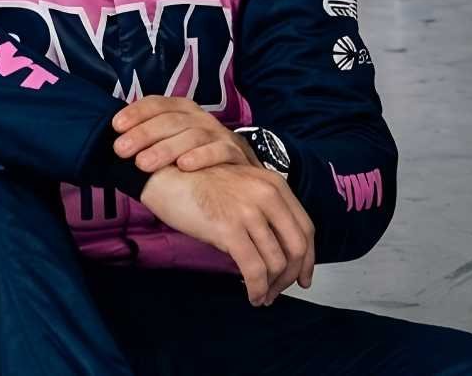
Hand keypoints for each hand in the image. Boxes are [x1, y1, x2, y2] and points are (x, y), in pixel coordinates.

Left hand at [113, 96, 258, 172]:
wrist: (240, 175)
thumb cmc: (197, 158)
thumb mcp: (174, 143)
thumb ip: (151, 141)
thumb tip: (117, 146)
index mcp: (183, 110)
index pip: (157, 103)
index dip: (136, 112)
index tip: (116, 126)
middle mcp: (200, 118)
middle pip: (170, 120)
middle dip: (143, 134)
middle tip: (121, 150)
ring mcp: (219, 133)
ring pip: (191, 135)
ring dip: (165, 149)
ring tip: (143, 164)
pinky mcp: (235, 152)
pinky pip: (218, 151)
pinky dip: (201, 156)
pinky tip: (183, 166)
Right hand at [139, 164, 315, 306]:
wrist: (164, 175)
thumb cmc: (197, 184)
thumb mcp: (240, 187)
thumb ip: (262, 209)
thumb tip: (276, 248)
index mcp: (273, 184)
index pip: (306, 228)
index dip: (308, 258)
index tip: (304, 277)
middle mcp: (267, 195)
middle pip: (297, 248)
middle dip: (292, 277)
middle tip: (279, 292)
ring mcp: (249, 211)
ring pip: (277, 262)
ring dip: (271, 287)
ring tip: (261, 296)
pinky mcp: (229, 229)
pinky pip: (254, 270)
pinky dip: (257, 289)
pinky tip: (251, 296)